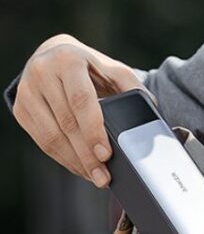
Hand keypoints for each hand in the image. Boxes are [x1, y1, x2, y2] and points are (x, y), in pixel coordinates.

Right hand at [12, 34, 145, 186]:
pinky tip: (81, 168)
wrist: (54, 56)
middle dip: (87, 155)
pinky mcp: (20, 108)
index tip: (106, 155)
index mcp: (68, 60)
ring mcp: (27, 91)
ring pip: (51, 136)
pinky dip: (63, 158)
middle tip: (104, 177)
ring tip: (96, 177)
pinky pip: (42, 140)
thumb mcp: (114, 71)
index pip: (81, 101)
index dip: (94, 131)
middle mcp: (42, 72)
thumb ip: (133, 89)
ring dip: (75, 162)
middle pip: (67, 123)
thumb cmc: (91, 68)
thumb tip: (152, 112)